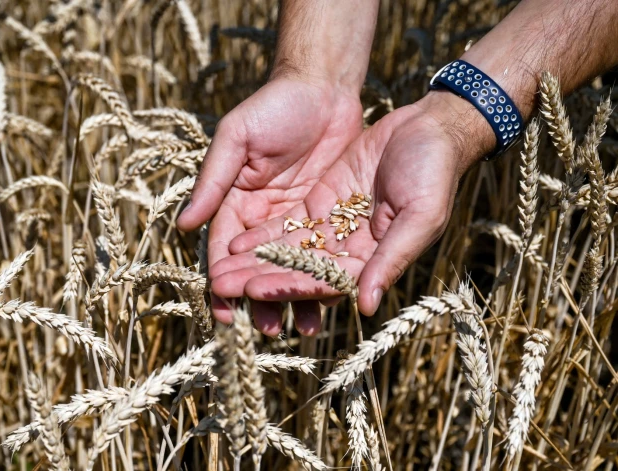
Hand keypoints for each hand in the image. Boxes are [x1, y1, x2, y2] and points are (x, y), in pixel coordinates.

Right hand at [177, 77, 362, 333]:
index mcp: (235, 201)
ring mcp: (295, 219)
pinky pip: (322, 252)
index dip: (224, 279)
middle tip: (266, 330)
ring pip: (292, 266)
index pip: (225, 248)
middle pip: (259, 266)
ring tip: (303, 327)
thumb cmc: (273, 106)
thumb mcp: (236, 139)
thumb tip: (183, 226)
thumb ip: (213, 181)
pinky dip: (323, 276)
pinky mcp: (324, 216)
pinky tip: (331, 300)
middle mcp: (262, 217)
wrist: (322, 88)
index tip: (224, 310)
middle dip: (260, 298)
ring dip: (294, 296)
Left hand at [209, 91, 493, 332]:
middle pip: (299, 271)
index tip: (254, 291)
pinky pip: (288, 224)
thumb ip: (391, 259)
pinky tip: (234, 243)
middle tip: (222, 288)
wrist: (429, 127)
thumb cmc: (434, 172)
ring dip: (254, 262)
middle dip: (260, 280)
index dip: (289, 286)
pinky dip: (263, 235)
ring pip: (288, 250)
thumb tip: (365, 307)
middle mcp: (350, 250)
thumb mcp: (420, 215)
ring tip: (219, 274)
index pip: (325, 281)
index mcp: (374, 260)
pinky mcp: (322, 201)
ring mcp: (334, 226)